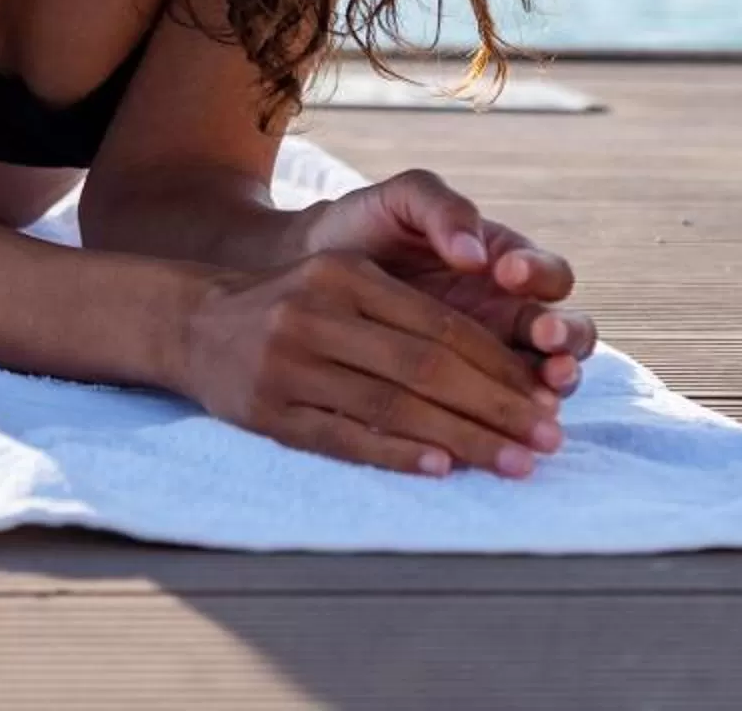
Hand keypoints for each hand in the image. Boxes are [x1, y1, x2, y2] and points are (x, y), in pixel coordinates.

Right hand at [175, 251, 565, 477]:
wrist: (193, 322)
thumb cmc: (291, 306)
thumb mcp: (343, 281)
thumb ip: (410, 315)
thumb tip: (503, 376)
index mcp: (345, 274)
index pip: (440, 325)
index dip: (500, 367)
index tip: (546, 401)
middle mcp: (317, 312)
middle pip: (426, 366)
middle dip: (496, 408)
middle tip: (548, 441)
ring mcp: (288, 362)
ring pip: (393, 406)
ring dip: (463, 440)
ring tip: (514, 464)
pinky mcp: (267, 408)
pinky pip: (344, 435)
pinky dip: (397, 454)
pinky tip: (441, 468)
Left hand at [297, 168, 596, 395]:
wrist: (303, 272)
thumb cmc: (359, 229)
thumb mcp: (397, 203)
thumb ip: (439, 208)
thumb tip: (477, 253)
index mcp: (506, 264)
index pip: (549, 275)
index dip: (539, 274)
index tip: (507, 272)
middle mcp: (510, 314)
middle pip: (569, 335)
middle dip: (565, 340)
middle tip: (547, 341)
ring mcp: (492, 358)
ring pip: (547, 378)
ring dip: (554, 384)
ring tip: (545, 390)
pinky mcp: (460, 395)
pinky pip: (497, 412)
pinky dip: (503, 419)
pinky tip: (493, 424)